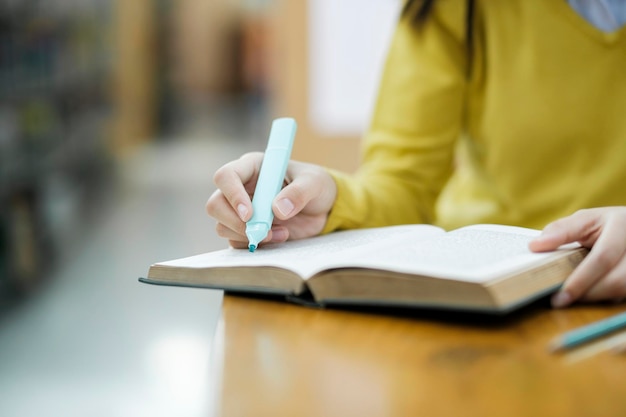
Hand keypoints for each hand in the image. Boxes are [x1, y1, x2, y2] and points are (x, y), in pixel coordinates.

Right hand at [206, 152, 336, 248]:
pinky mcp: (246, 229)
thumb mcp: (315, 183)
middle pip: (216, 205)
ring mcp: (240, 210)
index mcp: (252, 167)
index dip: (233, 195)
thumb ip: (299, 192)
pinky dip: (255, 244)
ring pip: (222, 225)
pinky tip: (280, 237)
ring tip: (281, 233)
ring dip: (249, 235)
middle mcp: (240, 188)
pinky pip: (236, 241)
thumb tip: (278, 209)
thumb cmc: (316, 185)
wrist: (323, 208)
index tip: (250, 214)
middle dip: (235, 222)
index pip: (226, 176)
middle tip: (262, 230)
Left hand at [529, 207, 625, 307]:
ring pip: (623, 289)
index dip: (580, 279)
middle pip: (617, 280)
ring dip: (596, 297)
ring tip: (571, 297)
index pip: (602, 258)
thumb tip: (535, 246)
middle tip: (560, 300)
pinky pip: (624, 294)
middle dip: (587, 293)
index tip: (559, 294)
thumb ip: (561, 231)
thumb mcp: (584, 219)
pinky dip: (606, 297)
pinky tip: (589, 295)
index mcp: (621, 226)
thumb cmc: (604, 224)